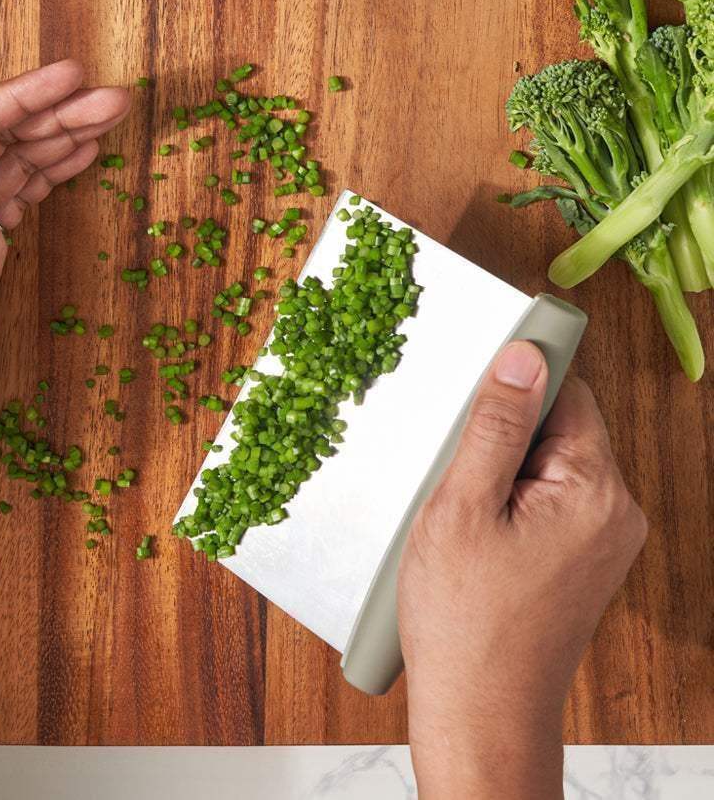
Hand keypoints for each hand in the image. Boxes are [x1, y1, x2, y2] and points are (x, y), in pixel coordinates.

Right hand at [398, 341, 646, 799]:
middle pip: (561, 427)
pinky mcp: (585, 562)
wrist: (480, 716)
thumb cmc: (464, 621)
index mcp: (595, 490)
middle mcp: (616, 512)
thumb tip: (525, 356)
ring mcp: (605, 541)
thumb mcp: (463, 505)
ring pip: (551, 464)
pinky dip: (511, 500)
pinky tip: (474, 532)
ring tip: (461, 510)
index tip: (474, 385)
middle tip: (455, 468)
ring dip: (503, 468)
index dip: (519, 380)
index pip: (569, 392)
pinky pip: (551, 500)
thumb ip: (497, 425)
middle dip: (504, 432)